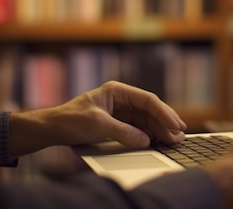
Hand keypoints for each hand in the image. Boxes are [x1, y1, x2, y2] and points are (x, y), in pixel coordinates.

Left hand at [9, 81, 186, 155]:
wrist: (52, 129)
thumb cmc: (70, 120)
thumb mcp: (97, 125)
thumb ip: (123, 132)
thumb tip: (145, 140)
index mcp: (116, 91)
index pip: (146, 100)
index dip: (163, 112)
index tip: (175, 124)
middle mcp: (121, 99)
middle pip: (149, 110)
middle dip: (165, 122)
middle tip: (179, 135)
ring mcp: (120, 112)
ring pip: (146, 120)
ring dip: (160, 130)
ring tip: (174, 140)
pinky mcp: (117, 124)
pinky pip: (138, 128)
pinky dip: (149, 135)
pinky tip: (159, 141)